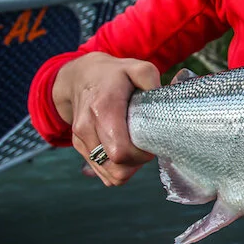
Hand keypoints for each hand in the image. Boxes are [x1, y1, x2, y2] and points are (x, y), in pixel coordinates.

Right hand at [53, 51, 159, 185]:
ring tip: (136, 149)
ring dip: (128, 169)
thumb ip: (152, 80)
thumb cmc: (114, 74)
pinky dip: (117, 169)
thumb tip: (164, 100)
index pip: (120, 151)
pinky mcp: (79, 147)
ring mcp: (81, 140)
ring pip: (109, 175)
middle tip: (147, 146)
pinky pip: (102, 172)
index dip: (141, 156)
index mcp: (103, 109)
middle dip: (138, 163)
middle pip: (116, 167)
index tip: (152, 143)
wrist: (80, 76)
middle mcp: (87, 128)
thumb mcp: (137, 68)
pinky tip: (125, 152)